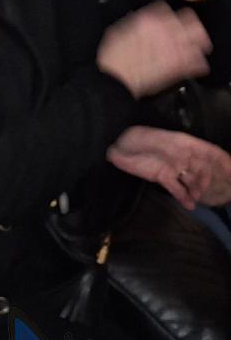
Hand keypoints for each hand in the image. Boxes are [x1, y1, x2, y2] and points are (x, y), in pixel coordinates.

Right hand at [96, 2, 210, 97]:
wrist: (114, 81)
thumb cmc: (111, 59)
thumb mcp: (117, 32)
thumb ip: (134, 23)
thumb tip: (142, 20)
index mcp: (148, 20)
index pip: (165, 9)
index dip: (165, 16)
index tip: (165, 22)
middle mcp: (165, 30)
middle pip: (190, 19)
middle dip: (189, 26)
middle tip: (186, 33)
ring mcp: (175, 47)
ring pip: (199, 38)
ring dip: (197, 43)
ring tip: (193, 49)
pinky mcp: (180, 65)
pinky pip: (198, 61)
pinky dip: (198, 63)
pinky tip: (193, 66)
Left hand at [107, 126, 230, 208]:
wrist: (119, 146)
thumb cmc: (135, 137)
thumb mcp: (145, 135)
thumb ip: (161, 142)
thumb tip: (171, 148)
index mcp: (184, 143)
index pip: (209, 151)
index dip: (222, 159)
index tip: (230, 171)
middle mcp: (183, 155)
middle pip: (202, 167)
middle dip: (207, 178)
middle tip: (204, 189)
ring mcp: (174, 167)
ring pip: (191, 179)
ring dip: (197, 188)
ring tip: (197, 197)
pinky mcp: (164, 177)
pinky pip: (176, 187)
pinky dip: (183, 196)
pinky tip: (190, 205)